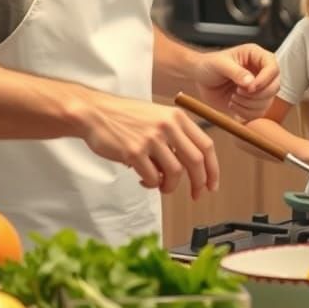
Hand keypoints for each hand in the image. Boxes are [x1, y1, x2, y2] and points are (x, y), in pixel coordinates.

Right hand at [79, 94, 218, 196]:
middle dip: (199, 183)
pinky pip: (152, 178)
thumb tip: (194, 165)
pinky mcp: (134, 151)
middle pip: (195, 161)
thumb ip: (176, 135)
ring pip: (175, 173)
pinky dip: (151, 184)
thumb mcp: (158, 116)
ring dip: (170, 186)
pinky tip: (143, 179)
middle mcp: (167, 126)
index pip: (206, 145)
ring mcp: (151, 139)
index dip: (213, 168)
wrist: (95, 113)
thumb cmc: (126, 117)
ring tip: (160, 185)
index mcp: (177, 117)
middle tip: (196, 194)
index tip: (212, 184)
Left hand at [193, 43, 279, 119]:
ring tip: (232, 98)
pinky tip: (232, 105)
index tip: (250, 88)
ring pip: (267, 102)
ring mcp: (258, 88)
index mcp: (256, 56)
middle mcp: (261, 72)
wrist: (199, 78)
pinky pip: (258, 113)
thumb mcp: (220, 64)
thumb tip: (251, 83)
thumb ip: (236, 72)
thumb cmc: (209, 65)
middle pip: (275, 87)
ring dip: (249, 105)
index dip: (265, 80)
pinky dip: (246, 113)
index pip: (273, 68)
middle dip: (256, 95)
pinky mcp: (252, 102)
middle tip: (237, 92)